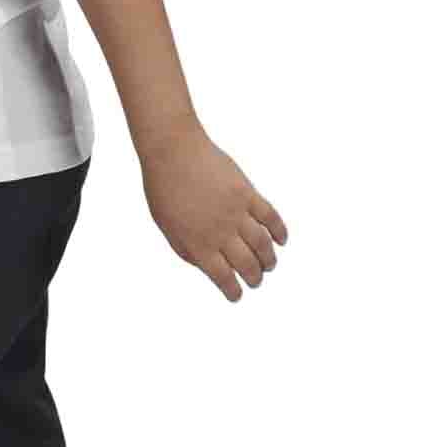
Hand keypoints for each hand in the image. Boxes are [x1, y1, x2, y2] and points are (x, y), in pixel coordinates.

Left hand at [140, 120, 287, 301]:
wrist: (173, 150)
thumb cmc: (163, 188)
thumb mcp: (166, 227)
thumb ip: (186, 249)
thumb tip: (205, 266)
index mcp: (198, 244)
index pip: (223, 277)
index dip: (233, 291)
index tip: (237, 296)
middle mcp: (220, 232)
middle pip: (247, 264)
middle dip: (255, 278)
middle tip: (257, 281)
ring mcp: (236, 212)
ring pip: (263, 244)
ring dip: (269, 259)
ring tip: (269, 265)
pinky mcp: (247, 193)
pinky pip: (270, 216)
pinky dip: (280, 231)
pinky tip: (282, 240)